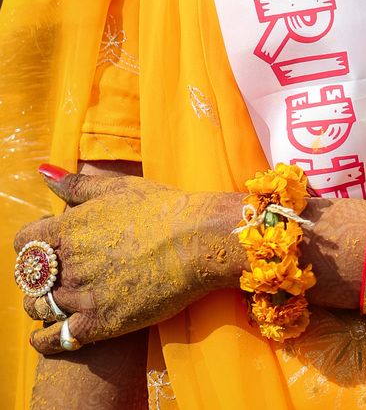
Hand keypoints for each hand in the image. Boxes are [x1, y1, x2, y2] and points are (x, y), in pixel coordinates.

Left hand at [14, 168, 243, 355]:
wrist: (196, 240)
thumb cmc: (161, 207)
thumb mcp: (117, 187)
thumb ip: (75, 184)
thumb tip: (43, 172)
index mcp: (68, 228)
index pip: (24, 241)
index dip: (32, 243)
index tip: (46, 245)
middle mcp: (68, 263)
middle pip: (29, 277)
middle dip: (36, 276)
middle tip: (53, 275)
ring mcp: (81, 295)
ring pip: (38, 307)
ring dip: (40, 304)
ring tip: (54, 301)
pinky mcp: (98, 323)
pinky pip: (55, 338)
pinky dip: (44, 338)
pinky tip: (46, 335)